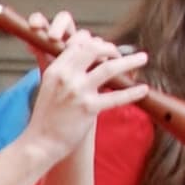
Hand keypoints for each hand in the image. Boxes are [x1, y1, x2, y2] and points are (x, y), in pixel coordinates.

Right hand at [16, 19, 146, 156]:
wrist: (40, 143)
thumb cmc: (46, 118)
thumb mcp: (48, 88)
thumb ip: (63, 73)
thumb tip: (80, 60)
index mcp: (55, 70)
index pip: (77, 44)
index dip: (93, 41)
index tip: (103, 46)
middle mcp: (66, 77)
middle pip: (94, 49)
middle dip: (111, 48)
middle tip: (121, 54)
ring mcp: (78, 92)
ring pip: (109, 68)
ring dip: (130, 61)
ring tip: (143, 58)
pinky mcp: (89, 108)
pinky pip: (116, 97)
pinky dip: (132, 92)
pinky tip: (143, 89)